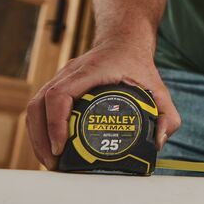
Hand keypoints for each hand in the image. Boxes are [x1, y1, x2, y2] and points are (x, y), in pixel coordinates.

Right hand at [25, 39, 180, 169]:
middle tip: (54, 163)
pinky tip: (48, 147)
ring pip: (35, 105)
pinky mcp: (58, 84)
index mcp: (91, 71)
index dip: (55, 122)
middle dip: (41, 137)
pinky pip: (39, 106)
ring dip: (36, 135)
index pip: (60, 94)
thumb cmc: (138, 64)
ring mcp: (61, 77)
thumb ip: (168, 114)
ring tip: (50, 160)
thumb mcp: (158, 88)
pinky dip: (39, 128)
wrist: (125, 40)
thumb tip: (160, 141)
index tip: (61, 146)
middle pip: (39, 103)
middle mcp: (70, 73)